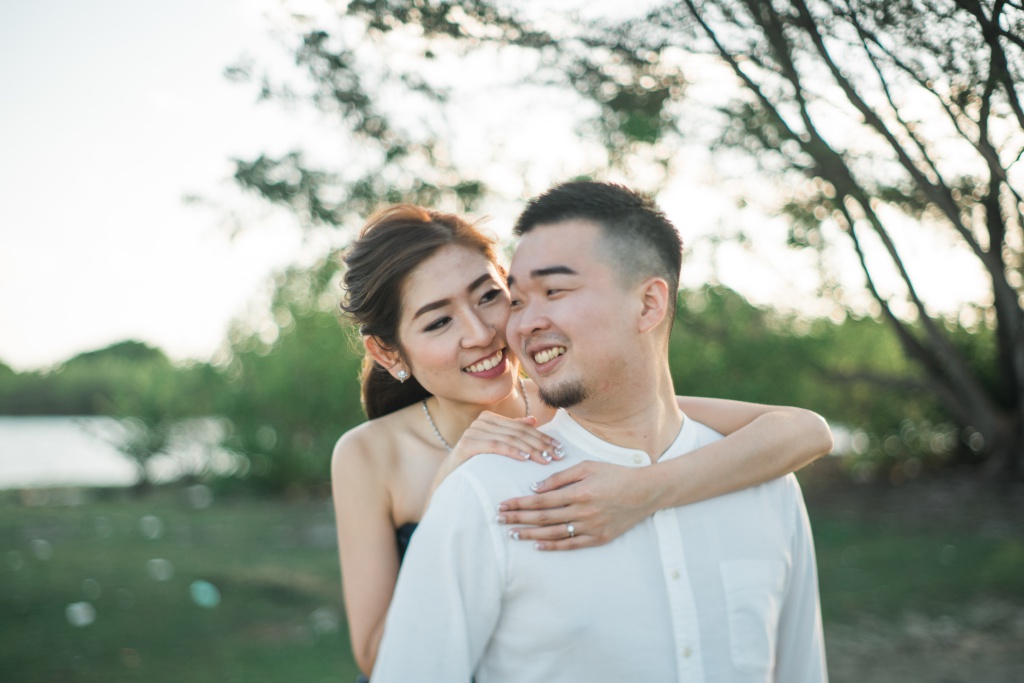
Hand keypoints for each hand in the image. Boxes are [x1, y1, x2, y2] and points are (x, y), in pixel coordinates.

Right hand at [449, 411, 564, 467]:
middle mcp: (481, 421)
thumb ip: (512, 431)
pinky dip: (512, 451)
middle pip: (518, 432)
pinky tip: (525, 458)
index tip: (559, 449)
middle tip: (557, 456)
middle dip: (541, 444)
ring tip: (546, 459)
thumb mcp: (496, 445)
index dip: (542, 437)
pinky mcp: (467, 444)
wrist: (449, 477)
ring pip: (510, 438)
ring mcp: (473, 431)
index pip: (523, 427)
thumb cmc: (475, 462)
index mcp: (490, 419)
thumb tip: (533, 420)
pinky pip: (495, 445)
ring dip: (531, 449)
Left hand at [495, 461, 657, 549]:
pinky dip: (553, 546)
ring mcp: (591, 527)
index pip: (541, 501)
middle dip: (518, 518)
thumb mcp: (587, 467)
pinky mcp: (599, 538)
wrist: (645, 492)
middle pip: (542, 518)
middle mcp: (583, 512)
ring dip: (530, 534)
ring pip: (553, 534)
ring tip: (512, 533)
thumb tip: (535, 488)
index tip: (503, 504)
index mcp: (578, 492)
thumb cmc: (614, 475)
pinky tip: (537, 545)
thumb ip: (560, 477)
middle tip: (499, 520)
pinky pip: (571, 545)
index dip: (519, 504)